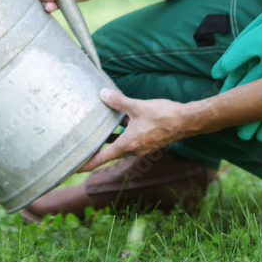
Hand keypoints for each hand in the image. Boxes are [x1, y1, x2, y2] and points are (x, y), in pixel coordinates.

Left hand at [79, 88, 193, 171]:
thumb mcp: (137, 106)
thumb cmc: (163, 116)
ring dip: (108, 142)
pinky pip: (129, 141)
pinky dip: (120, 135)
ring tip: (95, 135)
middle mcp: (133, 150)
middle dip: (95, 152)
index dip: (87, 163)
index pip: (102, 158)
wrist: (186, 122)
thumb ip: (119, 101)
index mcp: (128, 145)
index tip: (74, 167)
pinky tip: (118, 123)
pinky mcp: (147, 142)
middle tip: (80, 150)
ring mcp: (141, 147)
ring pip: (119, 146)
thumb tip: (102, 94)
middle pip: (109, 154)